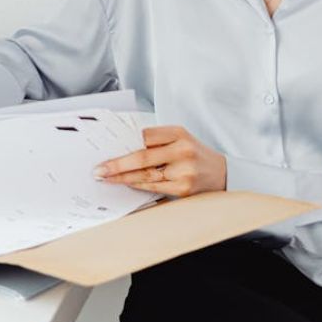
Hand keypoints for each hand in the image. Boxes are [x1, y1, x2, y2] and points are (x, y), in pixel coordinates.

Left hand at [93, 126, 226, 196]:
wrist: (222, 173)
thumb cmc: (194, 154)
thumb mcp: (179, 139)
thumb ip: (156, 141)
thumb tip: (122, 147)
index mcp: (178, 133)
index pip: (144, 136)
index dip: (123, 142)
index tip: (105, 147)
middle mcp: (182, 150)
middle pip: (142, 156)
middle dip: (117, 164)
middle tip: (99, 168)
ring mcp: (183, 171)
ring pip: (145, 174)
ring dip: (122, 177)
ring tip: (106, 177)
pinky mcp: (183, 188)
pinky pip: (153, 187)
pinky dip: (137, 185)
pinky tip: (125, 183)